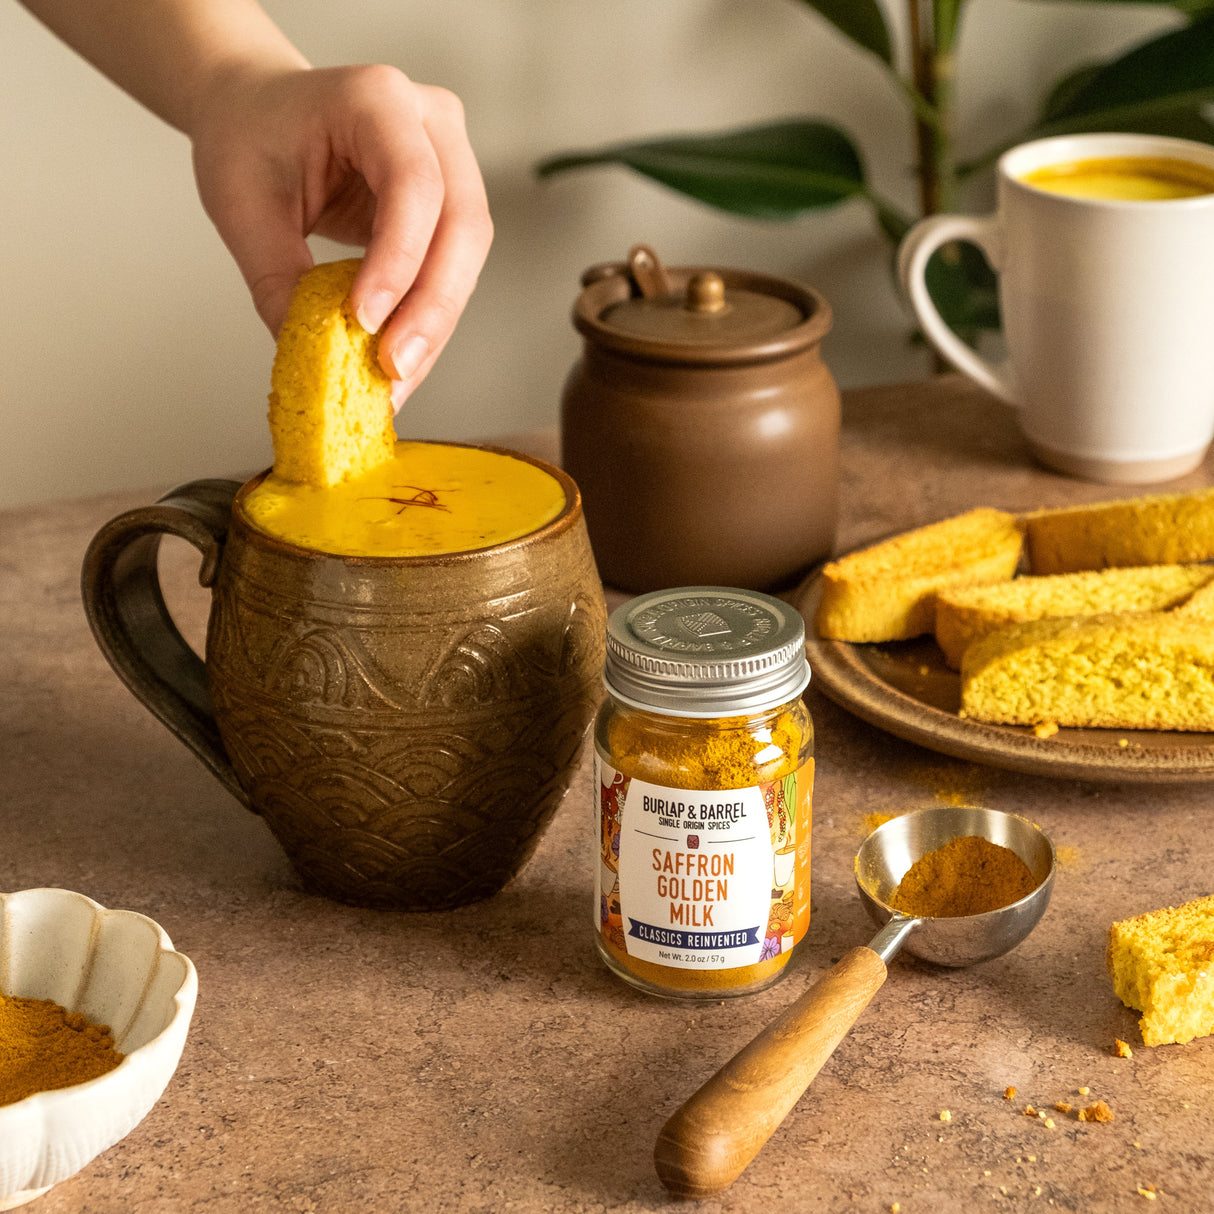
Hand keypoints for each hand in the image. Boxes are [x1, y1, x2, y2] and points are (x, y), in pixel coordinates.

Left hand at [189, 63, 492, 407]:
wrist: (258, 110)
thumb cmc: (249, 137)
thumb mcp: (241, 203)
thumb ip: (277, 278)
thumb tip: (314, 358)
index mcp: (377, 97)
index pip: (413, 184)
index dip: (398, 258)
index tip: (365, 322)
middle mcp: (431, 122)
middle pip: (462, 225)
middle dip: (431, 307)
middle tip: (395, 370)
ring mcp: (452, 160)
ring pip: (467, 255)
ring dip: (434, 324)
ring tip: (395, 379)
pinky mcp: (451, 202)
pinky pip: (452, 269)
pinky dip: (426, 319)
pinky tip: (400, 360)